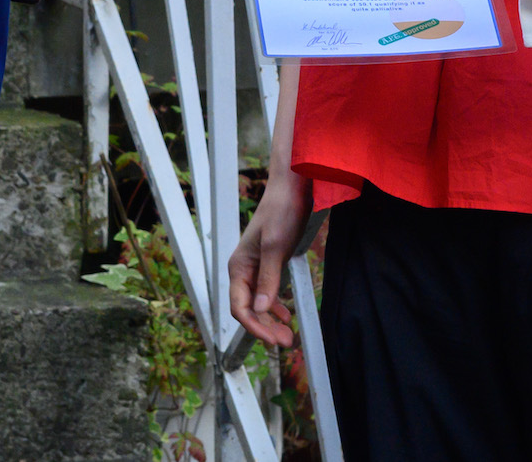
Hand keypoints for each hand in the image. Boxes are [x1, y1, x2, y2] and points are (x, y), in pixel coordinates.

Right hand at [227, 168, 312, 346]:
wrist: (293, 187)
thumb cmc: (281, 211)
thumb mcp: (275, 246)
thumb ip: (268, 279)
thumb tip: (259, 309)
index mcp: (238, 267)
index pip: (239, 308)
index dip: (255, 327)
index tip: (273, 340)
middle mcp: (243, 269)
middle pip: (248, 309)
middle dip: (265, 328)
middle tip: (286, 343)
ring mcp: (256, 267)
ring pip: (258, 303)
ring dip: (271, 321)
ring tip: (288, 335)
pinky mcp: (270, 263)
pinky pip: (267, 293)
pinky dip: (275, 307)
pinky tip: (286, 316)